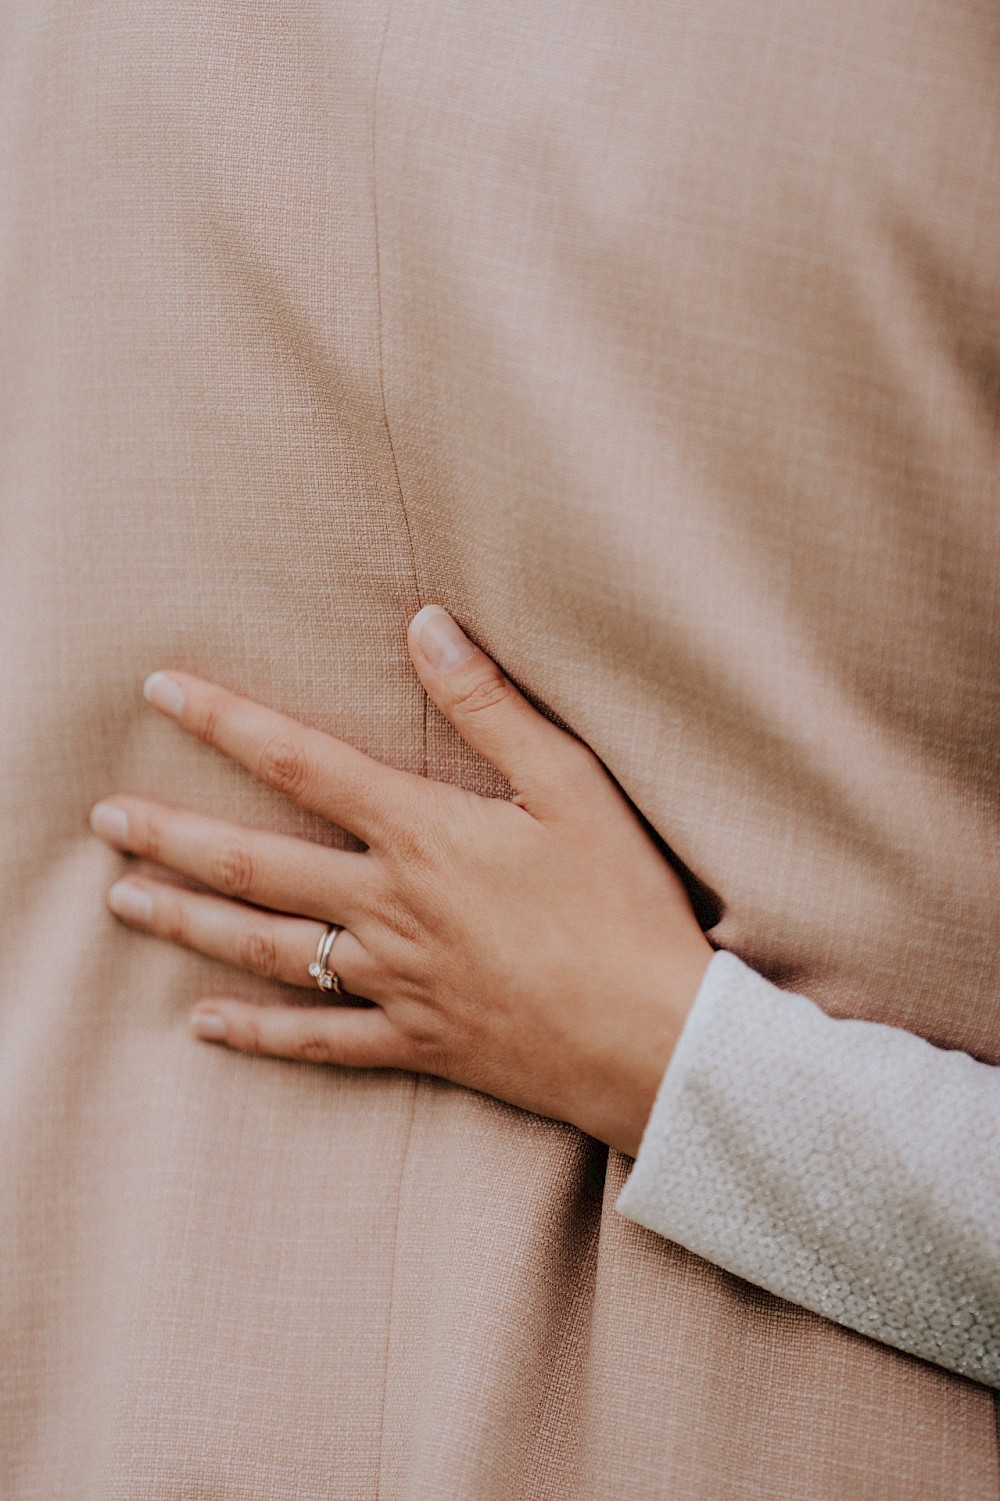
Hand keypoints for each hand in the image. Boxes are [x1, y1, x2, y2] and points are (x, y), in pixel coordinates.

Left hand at [89, 607, 712, 1155]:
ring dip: (187, 921)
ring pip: (264, 949)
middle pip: (255, 864)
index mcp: (423, 834)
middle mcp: (388, 907)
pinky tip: (201, 1024)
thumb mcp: (572, 785)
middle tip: (105, 818)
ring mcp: (393, 981)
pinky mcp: (415, 1042)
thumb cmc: (625, 903)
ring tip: (122, 900)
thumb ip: (491, 706)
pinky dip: (255, 1034)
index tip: (161, 690)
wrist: (658, 1040)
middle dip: (171, 835)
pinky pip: (316, 1042)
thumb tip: (427, 625)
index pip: (300, 762)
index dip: (224, 721)